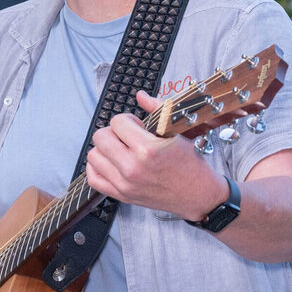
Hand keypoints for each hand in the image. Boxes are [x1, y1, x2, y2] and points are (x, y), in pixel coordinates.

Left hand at [85, 91, 226, 220]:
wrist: (197, 195)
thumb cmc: (190, 164)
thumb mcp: (177, 132)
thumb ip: (157, 109)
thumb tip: (140, 95)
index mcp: (148, 150)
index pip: (118, 122)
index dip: (127, 120)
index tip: (137, 126)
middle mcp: (133, 168)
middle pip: (101, 137)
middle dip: (113, 131)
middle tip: (128, 136)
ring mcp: (125, 184)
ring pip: (93, 156)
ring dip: (105, 148)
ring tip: (120, 149)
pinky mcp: (122, 196)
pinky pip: (93, 179)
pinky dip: (97, 167)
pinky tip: (109, 162)